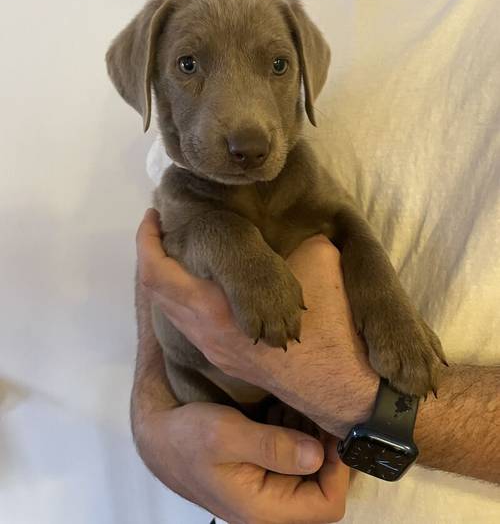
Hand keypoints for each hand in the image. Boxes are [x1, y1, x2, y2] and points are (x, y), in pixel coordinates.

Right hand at [133, 397, 348, 523]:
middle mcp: (270, 510)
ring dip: (309, 439)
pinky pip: (294, 461)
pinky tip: (279, 413)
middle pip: (323, 488)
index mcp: (264, 510)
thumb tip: (318, 455)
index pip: (328, 504)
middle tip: (310, 412)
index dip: (338, 467)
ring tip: (291, 409)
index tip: (328, 429)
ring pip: (311, 472)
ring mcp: (267, 494)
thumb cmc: (188, 438)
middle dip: (323, 448)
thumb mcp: (227, 434)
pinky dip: (295, 435)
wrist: (159, 437)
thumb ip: (273, 445)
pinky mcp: (263, 476)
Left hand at [137, 209, 378, 437]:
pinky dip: (187, 296)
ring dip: (170, 277)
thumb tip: (281, 226)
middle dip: (154, 254)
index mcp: (215, 310)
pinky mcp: (228, 360)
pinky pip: (190, 322)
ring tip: (183, 247)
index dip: (146, 241)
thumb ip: (291, 238)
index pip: (156, 274)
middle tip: (165, 226)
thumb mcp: (318, 261)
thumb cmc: (333, 326)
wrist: (347, 390)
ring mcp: (215, 350)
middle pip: (157, 292)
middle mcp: (205, 333)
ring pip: (174, 310)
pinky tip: (209, 280)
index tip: (152, 215)